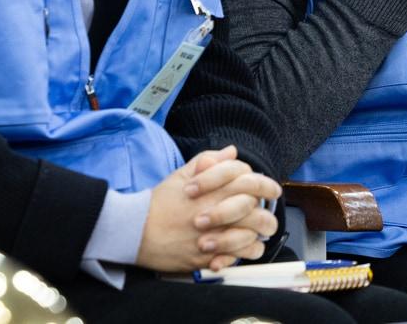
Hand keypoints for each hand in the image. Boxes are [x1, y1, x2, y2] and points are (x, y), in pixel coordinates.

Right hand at [135, 145, 282, 272]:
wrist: (134, 230)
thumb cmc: (159, 202)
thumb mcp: (182, 174)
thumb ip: (208, 161)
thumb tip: (231, 151)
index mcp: (214, 188)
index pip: (251, 181)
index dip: (266, 185)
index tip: (271, 190)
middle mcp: (217, 209)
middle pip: (257, 209)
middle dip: (267, 212)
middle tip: (266, 215)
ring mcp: (214, 233)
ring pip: (253, 234)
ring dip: (259, 233)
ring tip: (257, 232)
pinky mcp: (208, 255)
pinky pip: (240, 255)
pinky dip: (247, 252)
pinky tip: (244, 247)